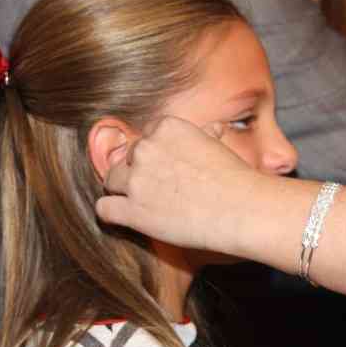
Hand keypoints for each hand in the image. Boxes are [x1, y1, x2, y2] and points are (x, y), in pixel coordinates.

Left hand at [96, 117, 269, 253]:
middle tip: (156, 190)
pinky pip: (103, 209)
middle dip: (138, 173)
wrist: (242, 209)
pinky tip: (127, 218)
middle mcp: (146, 149)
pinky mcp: (133, 211)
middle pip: (126, 159)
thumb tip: (212, 129)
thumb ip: (206, 134)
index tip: (165, 170)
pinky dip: (112, 214)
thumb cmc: (236, 178)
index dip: (154, 156)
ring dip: (123, 192)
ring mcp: (136, 180)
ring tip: (142, 204)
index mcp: (166, 127)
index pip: (145, 138)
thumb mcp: (220, 144)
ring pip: (111, 181)